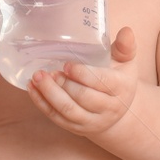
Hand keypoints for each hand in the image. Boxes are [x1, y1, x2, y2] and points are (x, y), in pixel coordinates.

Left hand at [25, 26, 140, 136]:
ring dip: (50, 94)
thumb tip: (126, 31)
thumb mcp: (125, 62)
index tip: (67, 65)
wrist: (118, 111)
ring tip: (38, 77)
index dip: (83, 74)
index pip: (102, 82)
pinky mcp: (77, 128)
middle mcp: (109, 108)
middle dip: (64, 84)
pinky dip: (42, 103)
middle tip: (49, 71)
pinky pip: (56, 117)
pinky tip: (33, 88)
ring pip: (68, 110)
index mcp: (122, 88)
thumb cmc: (118, 79)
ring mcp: (92, 121)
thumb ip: (124, 47)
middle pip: (83, 97)